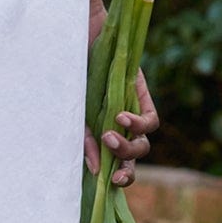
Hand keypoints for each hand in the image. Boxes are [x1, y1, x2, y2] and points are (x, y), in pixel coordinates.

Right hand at [83, 67, 159, 187]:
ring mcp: (132, 115)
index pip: (117, 165)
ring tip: (107, 136)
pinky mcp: (142, 98)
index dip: (120, 177)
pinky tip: (120, 117)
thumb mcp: (75, 112)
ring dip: (126, 147)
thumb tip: (96, 169)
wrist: (79, 42)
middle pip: (132, 159)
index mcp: (102, 136)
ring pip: (142, 144)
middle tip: (114, 173)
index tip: (109, 180)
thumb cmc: (71, 79)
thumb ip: (85, 139)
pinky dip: (137, 123)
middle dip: (125, 169)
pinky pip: (150, 121)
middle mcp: (120, 130)